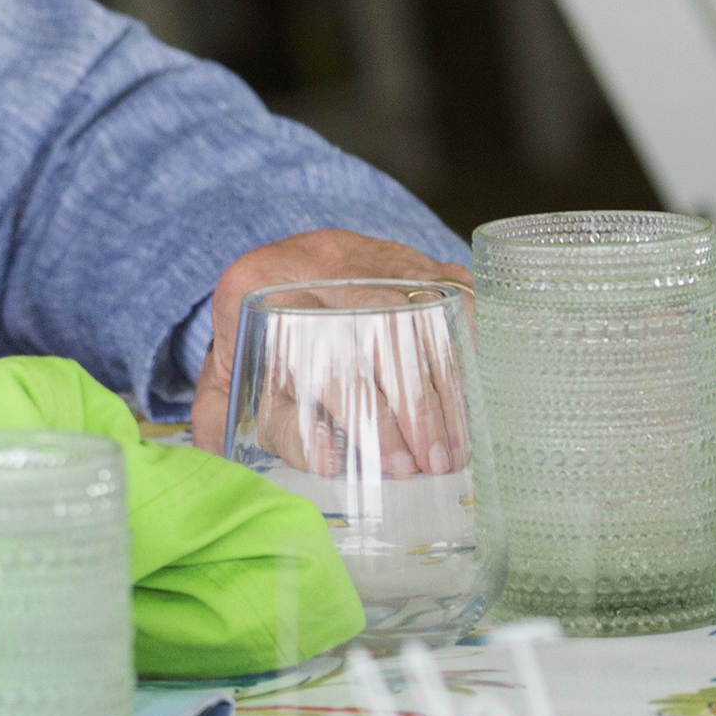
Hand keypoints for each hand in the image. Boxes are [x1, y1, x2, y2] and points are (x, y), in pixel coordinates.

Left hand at [191, 229, 470, 454]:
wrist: (266, 282)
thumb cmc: (249, 353)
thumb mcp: (231, 392)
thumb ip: (272, 428)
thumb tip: (327, 458)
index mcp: (254, 285)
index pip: (321, 351)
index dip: (365, 413)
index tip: (394, 462)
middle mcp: (315, 259)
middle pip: (383, 332)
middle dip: (418, 408)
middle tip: (436, 463)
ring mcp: (367, 252)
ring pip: (427, 315)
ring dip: (451, 386)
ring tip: (459, 445)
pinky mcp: (409, 256)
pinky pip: (456, 293)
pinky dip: (474, 340)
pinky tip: (483, 390)